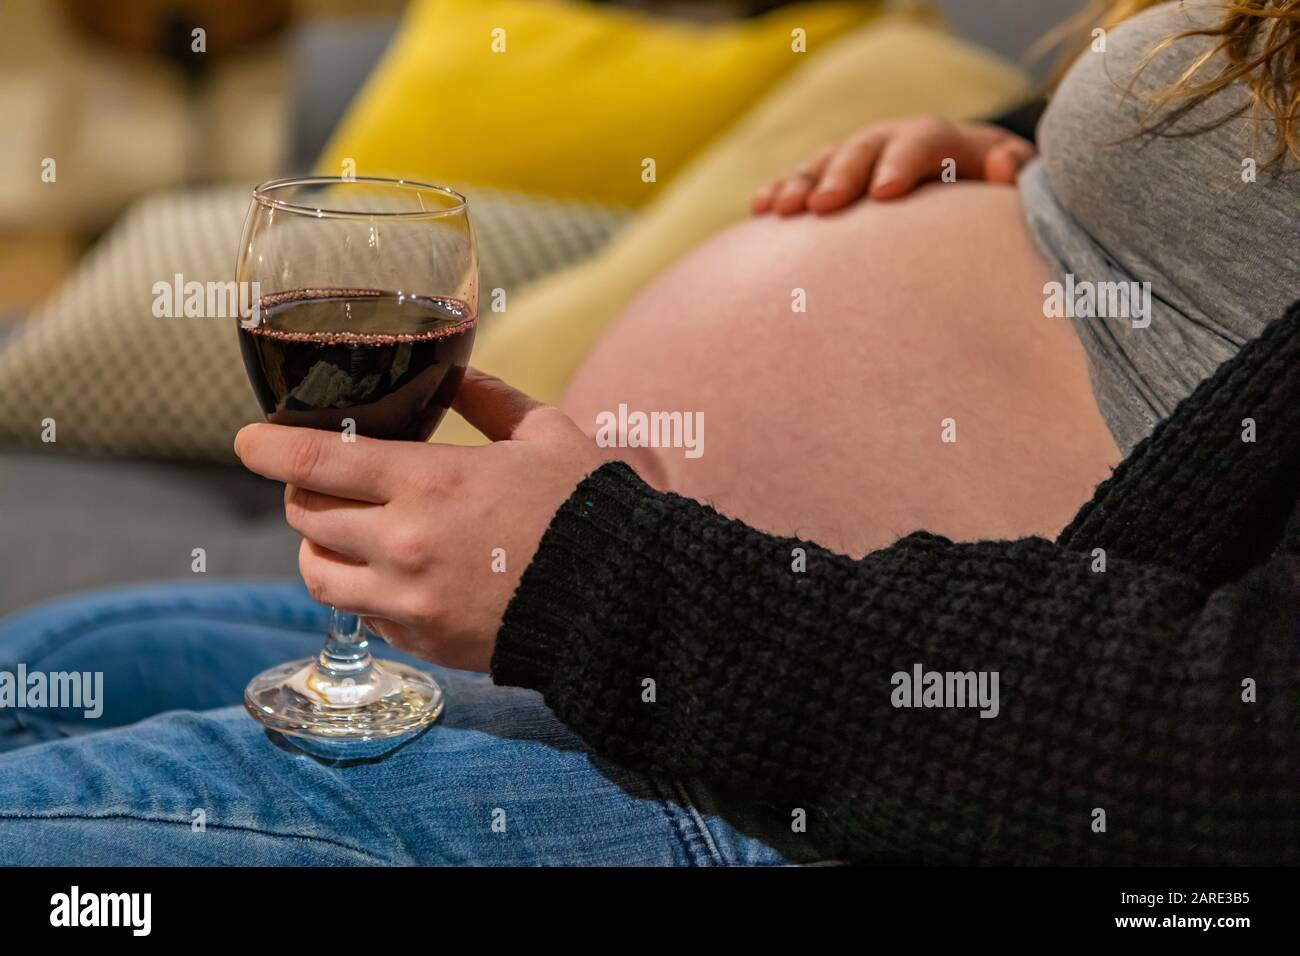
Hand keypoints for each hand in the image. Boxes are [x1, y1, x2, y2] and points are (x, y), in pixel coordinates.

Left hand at [233, 369, 609, 671]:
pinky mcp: (424, 638)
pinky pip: (362, 614)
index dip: (267, 446)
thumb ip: (488, 399)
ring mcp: (410, 599)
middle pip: (306, 517)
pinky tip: (394, 574)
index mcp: (430, 481)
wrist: (622, 599)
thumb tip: (451, 374)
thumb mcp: (545, 434)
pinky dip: (363, 591)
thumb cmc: (586, 507)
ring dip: (320, 548)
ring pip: (319, 575)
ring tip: (344, 533)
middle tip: (322, 482)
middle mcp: (405, 543)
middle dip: (302, 494)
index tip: (246, 440)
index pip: (315, 461)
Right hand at [751, 115, 1034, 215]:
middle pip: (866, 147)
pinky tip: (762, 210)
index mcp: (948, 141)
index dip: (902, 163)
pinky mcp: (837, 181)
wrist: (969, 202)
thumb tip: (1002, 166)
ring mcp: (863, 160)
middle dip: (842, 173)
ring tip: (781, 210)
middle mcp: (899, 143)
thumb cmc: (995, 209)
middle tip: (823, 206)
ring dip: (801, 182)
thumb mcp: (1015, 194)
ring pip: (827, 160)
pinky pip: (803, 181)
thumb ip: (1016, 177)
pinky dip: (781, 191)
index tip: (883, 195)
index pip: (923, 141)